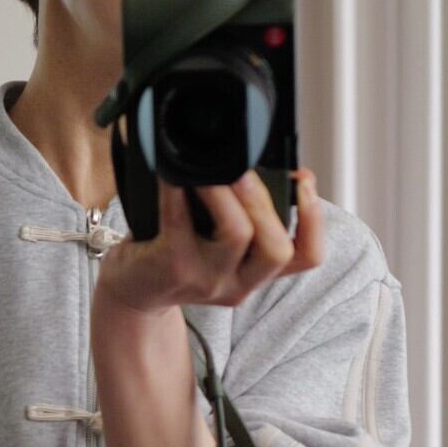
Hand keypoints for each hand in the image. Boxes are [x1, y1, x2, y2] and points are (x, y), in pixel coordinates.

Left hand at [92, 166, 323, 319]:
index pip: (306, 258)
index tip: (305, 180)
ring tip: (216, 167)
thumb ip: (244, 216)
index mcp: (255, 274)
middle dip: (268, 202)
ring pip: (238, 236)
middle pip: (277, 249)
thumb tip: (256, 156)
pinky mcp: (173, 267)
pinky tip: (172, 171)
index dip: (314, 218)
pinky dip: (177, 188)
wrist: (133, 291)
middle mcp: (237, 284)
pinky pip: (181, 220)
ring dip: (230, 193)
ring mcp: (205, 280)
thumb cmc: (178, 254)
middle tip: (248, 170)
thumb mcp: (219, 245)